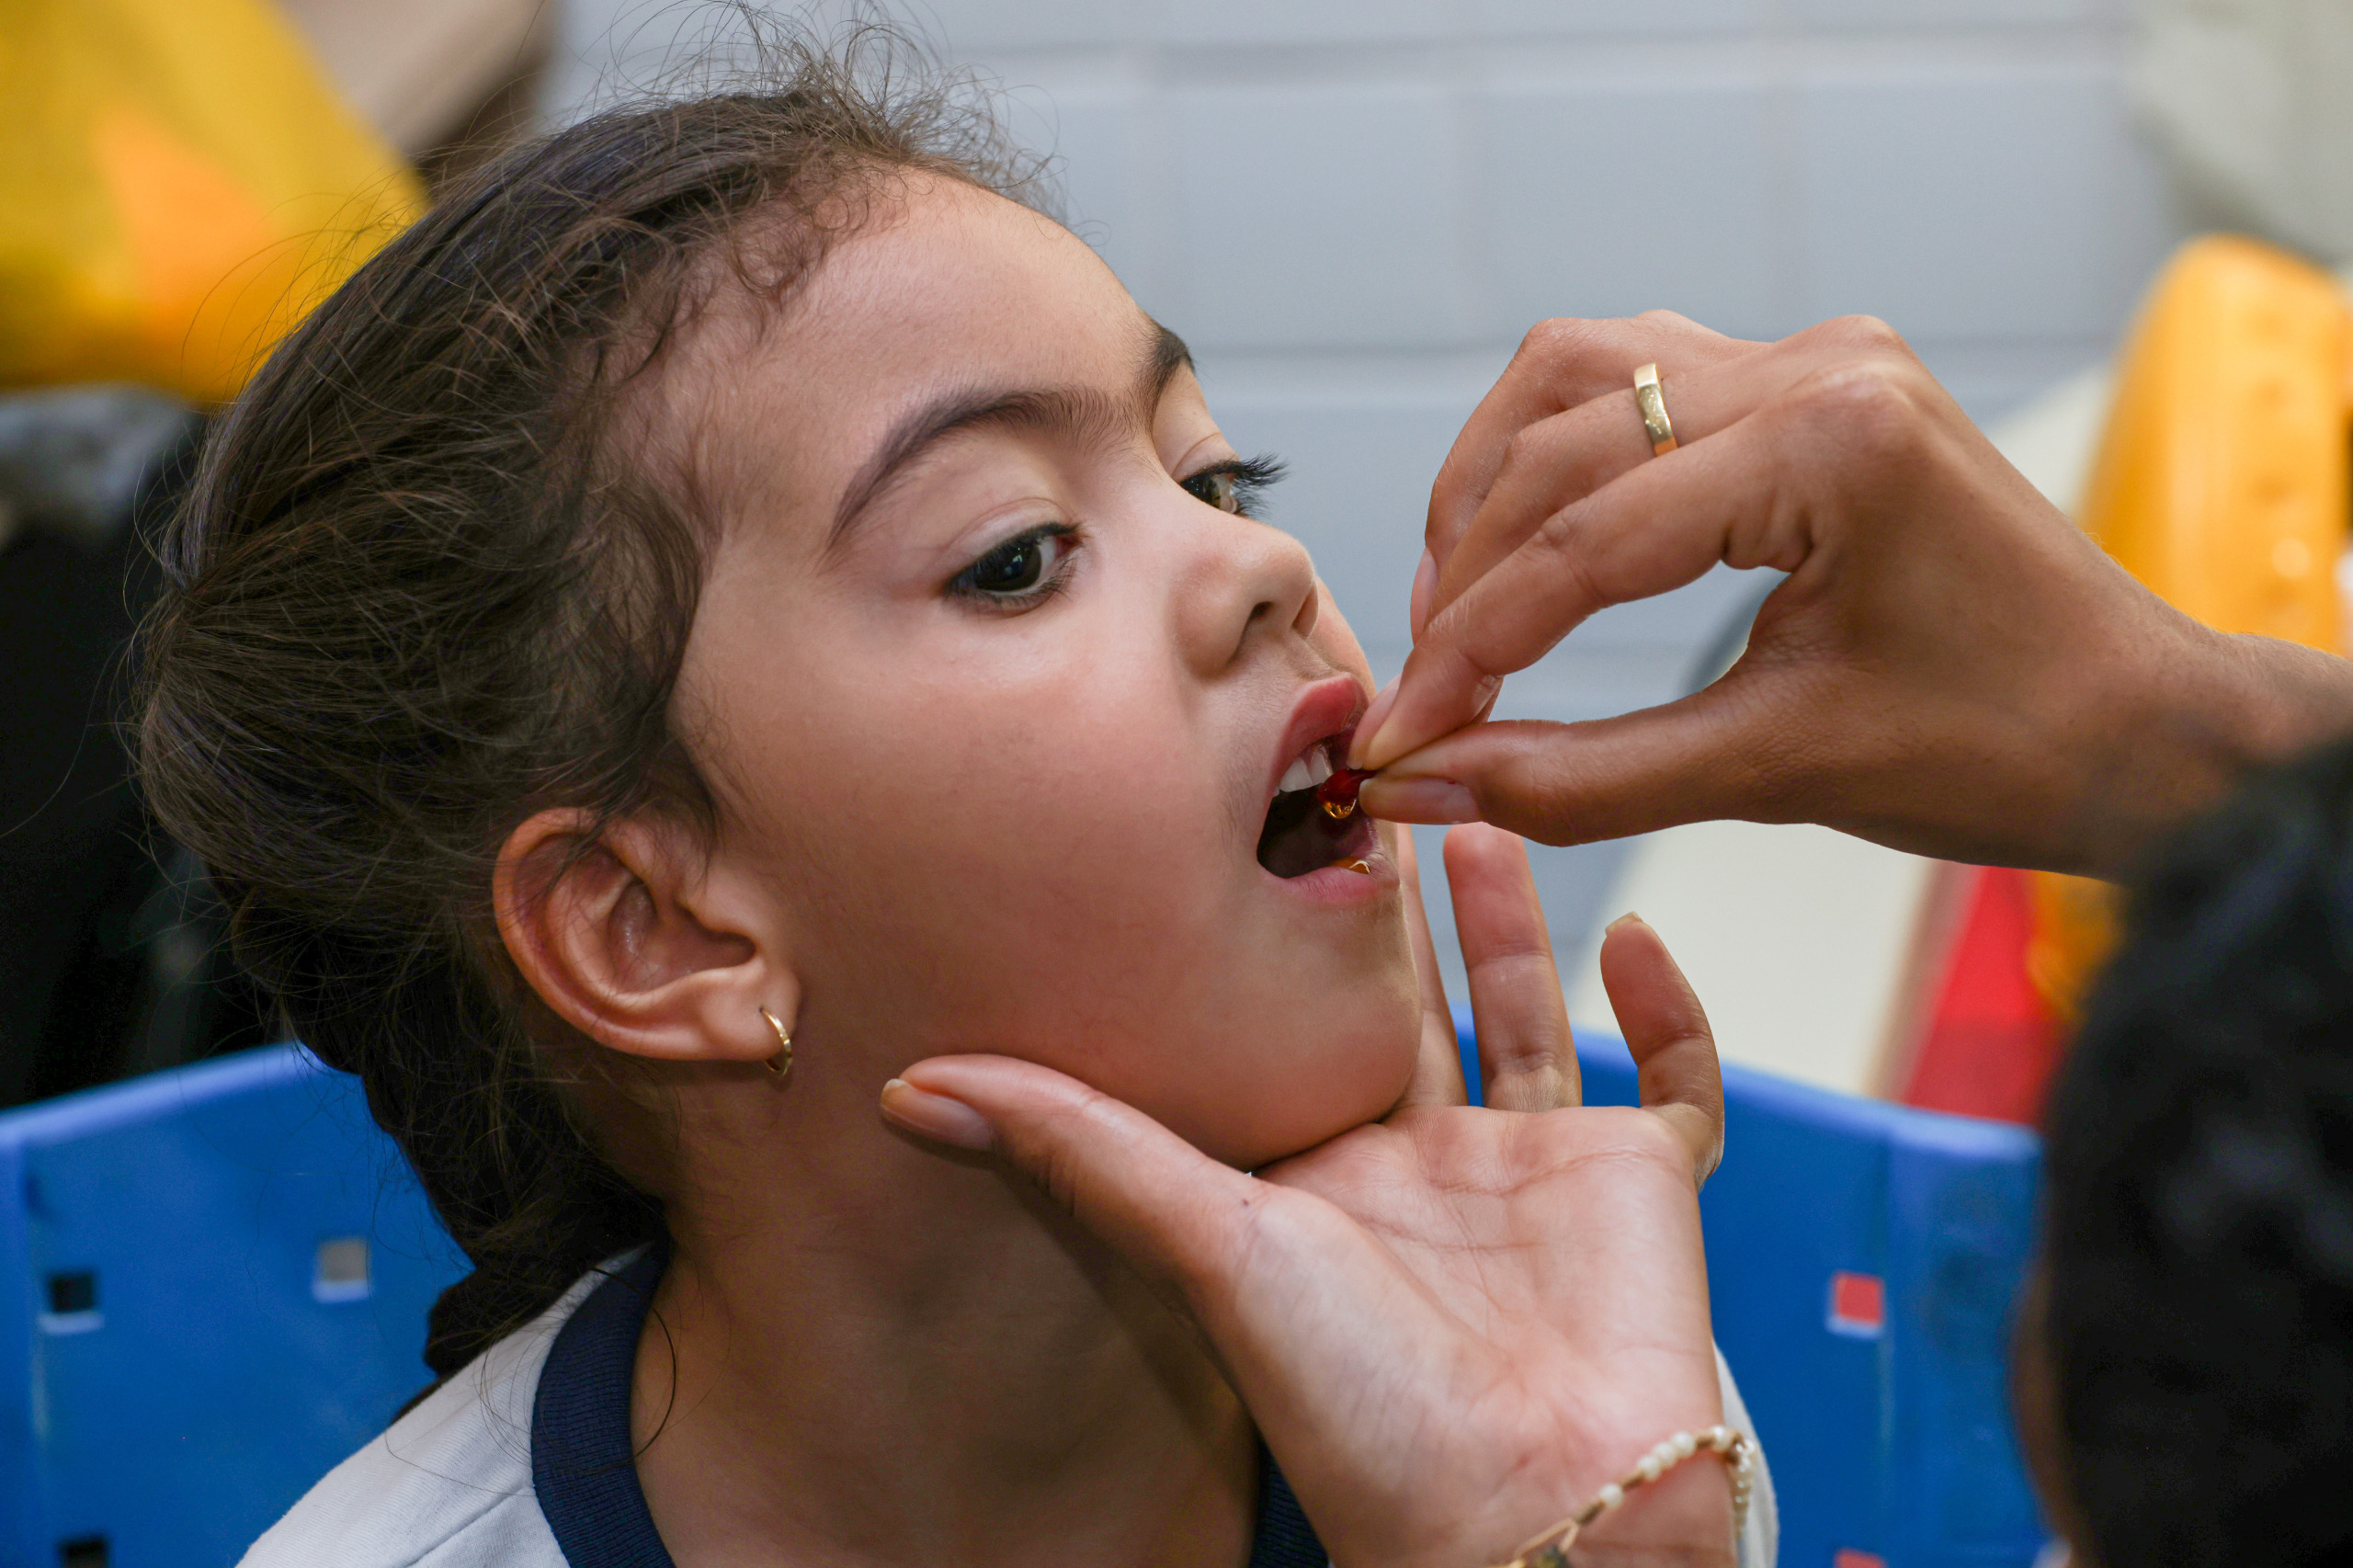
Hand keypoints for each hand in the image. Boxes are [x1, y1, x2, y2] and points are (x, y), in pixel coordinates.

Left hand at [882, 825, 1735, 1567]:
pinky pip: (1677, 1089)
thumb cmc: (1366, 1405)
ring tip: (1480, 813)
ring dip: (1515, 925)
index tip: (1257, 820)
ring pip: (1529, 1020)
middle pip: (1408, 1005)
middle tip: (1369, 779)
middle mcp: (1425, 1168)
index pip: (1295, 1027)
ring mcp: (1537, 1174)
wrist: (1536, 1505)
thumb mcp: (1206, 1243)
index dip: (1281, 933)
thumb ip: (1079, 1148)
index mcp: (1322, 1178)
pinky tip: (1650, 935)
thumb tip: (909, 1088)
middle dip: (1393, 903)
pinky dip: (1675, 1018)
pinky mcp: (1641, 1185)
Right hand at [1351, 314, 2352, 875]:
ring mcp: (1818, 354)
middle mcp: (1820, 364)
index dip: (1470, 646)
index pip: (1587, 540)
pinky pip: (1635, 378)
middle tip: (1423, 686)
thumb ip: (1580, 779)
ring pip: (1579, 371)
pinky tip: (1531, 542)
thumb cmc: (2002, 751)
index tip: (1399, 732)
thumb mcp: (1775, 771)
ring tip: (1456, 607)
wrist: (2139, 724)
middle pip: (1560, 435)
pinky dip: (1558, 456)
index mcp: (1833, 444)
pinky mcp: (1812, 376)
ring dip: (1495, 483)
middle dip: (1466, 570)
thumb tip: (1425, 782)